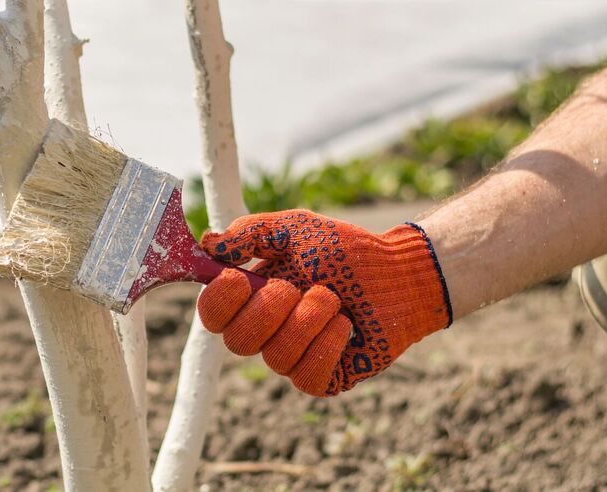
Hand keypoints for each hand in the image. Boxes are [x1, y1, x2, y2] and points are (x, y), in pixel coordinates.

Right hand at [197, 210, 451, 396]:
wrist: (397, 274)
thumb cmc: (343, 250)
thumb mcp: (293, 229)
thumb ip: (250, 232)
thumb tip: (208, 243)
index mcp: (251, 297)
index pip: (212, 314)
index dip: (218, 301)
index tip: (239, 277)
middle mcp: (265, 332)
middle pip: (236, 341)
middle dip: (268, 309)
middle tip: (295, 286)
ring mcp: (292, 357)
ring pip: (275, 358)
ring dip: (308, 320)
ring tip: (331, 298)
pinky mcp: (321, 377)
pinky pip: (306, 376)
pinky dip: (327, 345)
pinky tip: (345, 326)